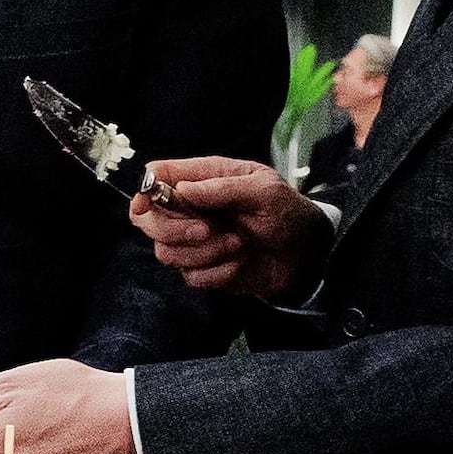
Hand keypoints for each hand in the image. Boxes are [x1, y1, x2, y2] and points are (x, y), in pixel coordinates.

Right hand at [133, 156, 325, 302]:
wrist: (307, 253)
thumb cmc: (287, 212)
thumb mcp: (264, 192)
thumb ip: (223, 188)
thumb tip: (181, 189)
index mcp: (203, 179)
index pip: (156, 177)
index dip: (145, 190)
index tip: (149, 206)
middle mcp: (190, 209)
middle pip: (147, 220)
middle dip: (173, 229)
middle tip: (207, 230)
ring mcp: (193, 241)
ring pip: (166, 252)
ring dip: (205, 253)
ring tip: (239, 243)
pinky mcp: (202, 268)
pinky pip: (191, 276)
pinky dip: (218, 272)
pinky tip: (241, 261)